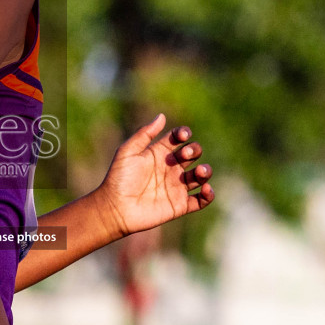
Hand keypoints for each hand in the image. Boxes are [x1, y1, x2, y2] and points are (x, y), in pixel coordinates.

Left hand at [95, 114, 213, 237]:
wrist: (115, 208)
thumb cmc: (119, 179)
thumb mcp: (128, 152)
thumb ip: (144, 134)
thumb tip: (162, 116)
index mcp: (159, 154)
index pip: (178, 138)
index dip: (183, 133)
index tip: (182, 135)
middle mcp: (171, 168)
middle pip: (193, 154)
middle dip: (194, 150)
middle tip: (183, 155)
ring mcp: (176, 187)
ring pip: (200, 176)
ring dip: (205, 171)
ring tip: (199, 172)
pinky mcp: (179, 205)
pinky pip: (201, 201)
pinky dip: (208, 195)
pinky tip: (205, 189)